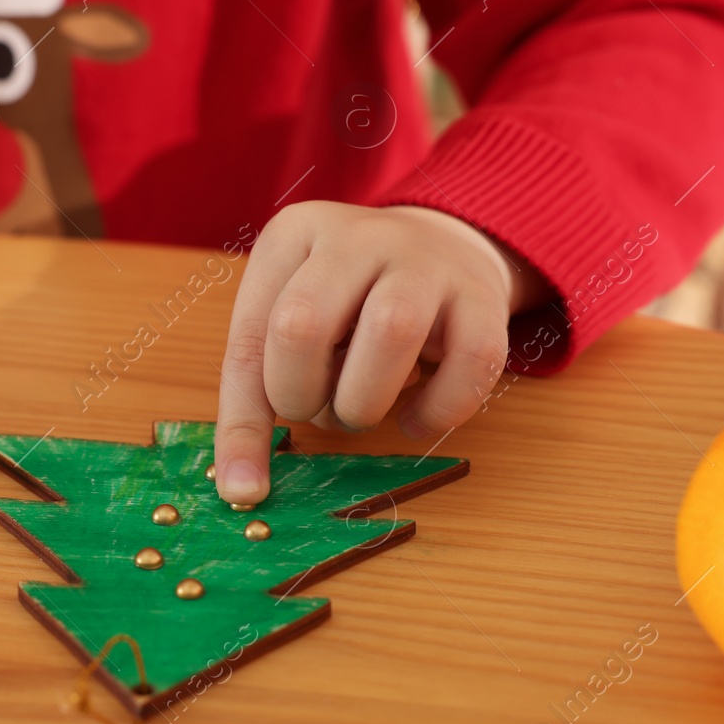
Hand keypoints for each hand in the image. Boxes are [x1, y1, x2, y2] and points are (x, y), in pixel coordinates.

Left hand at [213, 201, 545, 504]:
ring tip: (363, 409)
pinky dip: (438, 411)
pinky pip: (470, 362)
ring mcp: (426, 260)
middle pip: (304, 324)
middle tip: (319, 411)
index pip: (252, 336)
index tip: (244, 486)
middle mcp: (357, 237)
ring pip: (390, 330)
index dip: (244, 421)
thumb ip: (259, 388)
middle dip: (302, 397)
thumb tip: (240, 485)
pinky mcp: (483, 296)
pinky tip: (417, 417)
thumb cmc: (350, 301)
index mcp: (294, 236)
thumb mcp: (290, 316)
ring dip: (365, 402)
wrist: (444, 246)